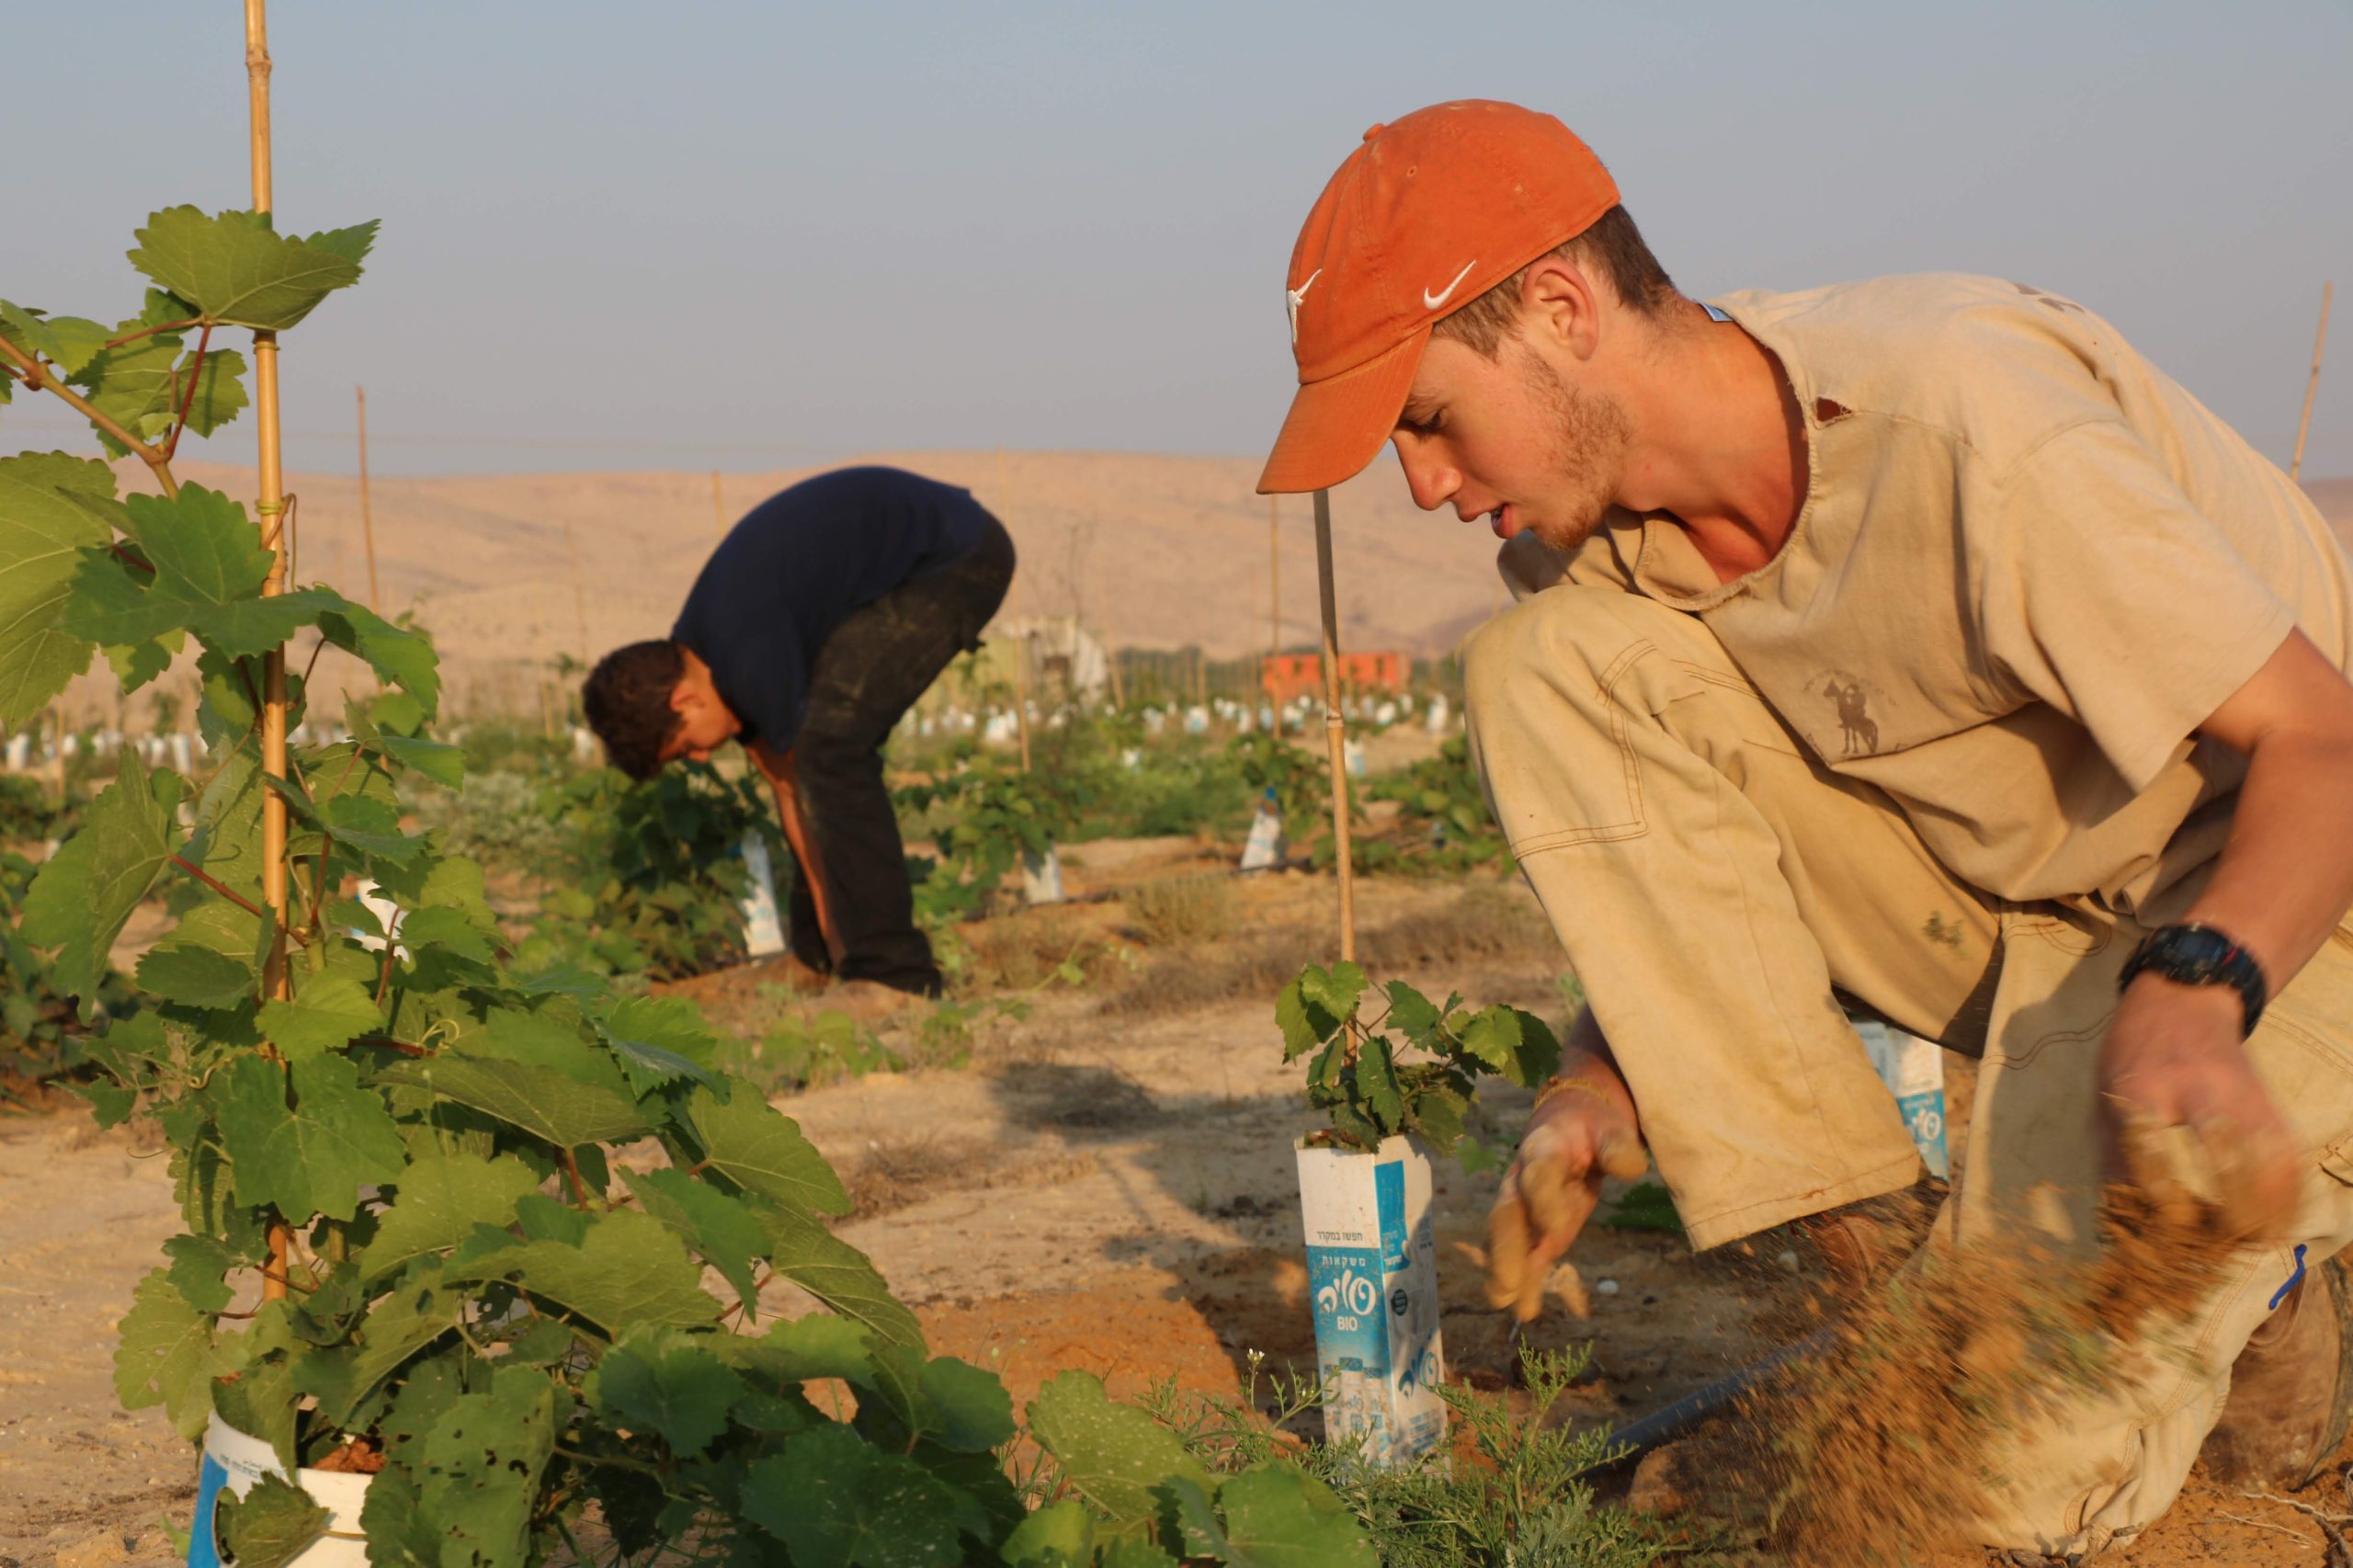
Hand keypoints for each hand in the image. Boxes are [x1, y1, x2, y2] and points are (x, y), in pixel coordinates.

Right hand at [1484, 1047, 1649, 1322]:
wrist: (1570, 1121)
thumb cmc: (1593, 1126)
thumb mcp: (1610, 1127)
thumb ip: (1618, 1147)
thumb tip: (1631, 1168)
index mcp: (1544, 1147)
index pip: (1539, 1174)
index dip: (1544, 1202)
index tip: (1555, 1233)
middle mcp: (1523, 1178)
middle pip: (1507, 1211)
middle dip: (1505, 1248)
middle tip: (1507, 1283)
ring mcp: (1524, 1204)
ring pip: (1507, 1237)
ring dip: (1504, 1269)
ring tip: (1504, 1302)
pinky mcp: (1534, 1226)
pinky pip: (1525, 1253)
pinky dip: (1523, 1281)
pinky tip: (1524, 1310)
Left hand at [2098, 973, 2298, 1240]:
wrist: (2185, 1000)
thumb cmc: (2134, 1055)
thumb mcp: (2106, 1096)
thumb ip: (2112, 1158)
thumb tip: (2117, 1224)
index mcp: (2142, 1086)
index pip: (2153, 1150)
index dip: (2159, 1200)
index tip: (2163, 1232)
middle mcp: (2199, 1088)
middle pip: (2223, 1154)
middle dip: (2225, 1212)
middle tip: (2215, 1250)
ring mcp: (2243, 1094)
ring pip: (2268, 1161)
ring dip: (2265, 1213)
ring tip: (2248, 1247)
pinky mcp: (2271, 1104)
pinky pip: (2290, 1157)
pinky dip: (2287, 1197)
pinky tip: (2276, 1225)